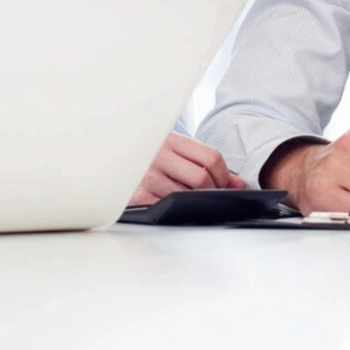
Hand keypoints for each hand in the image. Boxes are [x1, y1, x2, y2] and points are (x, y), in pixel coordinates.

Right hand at [129, 133, 245, 205]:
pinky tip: (171, 206)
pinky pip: (166, 207)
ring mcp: (145, 176)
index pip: (212, 157)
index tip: (223, 183)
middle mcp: (157, 155)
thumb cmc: (150, 159)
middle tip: (208, 195)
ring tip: (187, 199)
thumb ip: (207, 164)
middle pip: (201, 178)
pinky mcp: (135, 196)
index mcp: (171, 139)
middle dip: (211, 191)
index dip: (224, 175)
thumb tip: (239, 185)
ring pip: (186, 195)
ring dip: (192, 202)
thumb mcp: (177, 153)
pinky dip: (174, 210)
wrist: (110, 159)